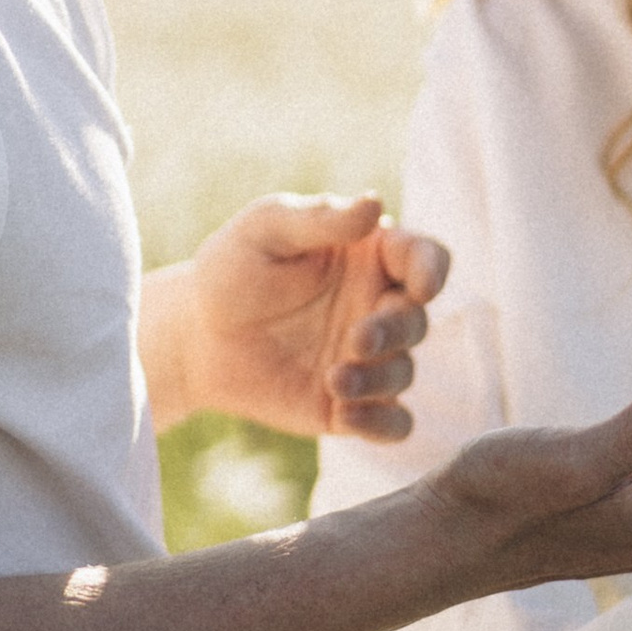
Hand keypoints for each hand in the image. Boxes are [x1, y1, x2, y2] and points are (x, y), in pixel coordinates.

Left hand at [142, 194, 449, 439]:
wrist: (198, 337)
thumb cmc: (233, 269)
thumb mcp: (265, 229)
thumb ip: (319, 218)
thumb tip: (375, 205)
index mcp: (372, 258)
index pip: (424, 258)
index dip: (433, 270)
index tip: (422, 286)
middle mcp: (379, 308)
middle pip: (417, 320)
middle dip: (394, 331)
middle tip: (356, 340)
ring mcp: (369, 360)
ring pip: (404, 373)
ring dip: (378, 379)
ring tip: (334, 381)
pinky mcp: (352, 405)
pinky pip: (393, 424)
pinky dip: (381, 425)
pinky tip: (346, 417)